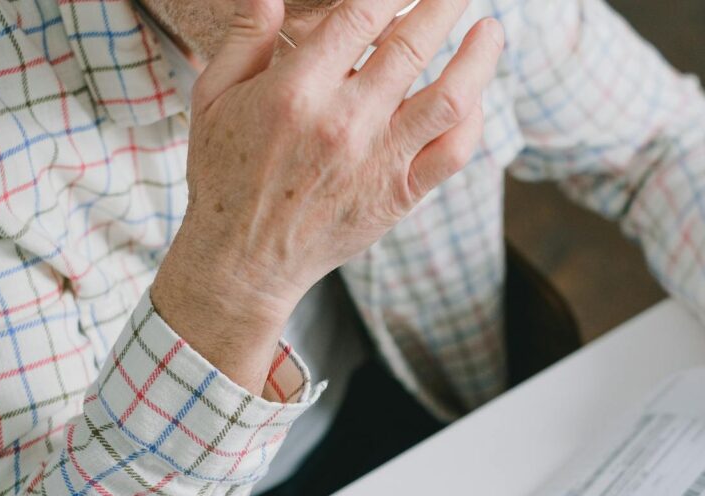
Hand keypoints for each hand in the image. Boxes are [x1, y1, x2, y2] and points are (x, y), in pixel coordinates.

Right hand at [152, 0, 503, 390]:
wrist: (242, 262)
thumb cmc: (225, 175)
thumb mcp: (213, 98)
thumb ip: (245, 38)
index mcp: (295, 90)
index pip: (359, 16)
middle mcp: (343, 122)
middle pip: (412, 44)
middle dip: (444, 4)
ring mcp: (377, 160)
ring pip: (449, 98)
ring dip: (479, 58)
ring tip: (491, 30)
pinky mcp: (399, 195)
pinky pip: (453, 153)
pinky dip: (473, 121)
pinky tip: (474, 96)